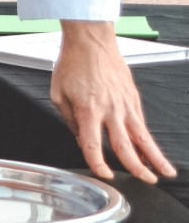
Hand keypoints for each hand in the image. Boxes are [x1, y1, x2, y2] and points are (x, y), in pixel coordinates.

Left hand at [51, 21, 175, 182]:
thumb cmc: (73, 63)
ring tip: (164, 173)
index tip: (104, 175)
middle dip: (137, 168)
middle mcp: (109, 110)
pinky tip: (152, 150)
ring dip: (155, 157)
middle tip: (146, 181)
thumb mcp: (58, 93)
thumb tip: (81, 139)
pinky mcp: (133, 98)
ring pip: (142, 137)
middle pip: (125, 146)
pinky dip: (148, 139)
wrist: (91, 40)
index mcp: (87, 110)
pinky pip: (141, 123)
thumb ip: (69, 120)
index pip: (93, 145)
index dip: (98, 164)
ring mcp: (124, 104)